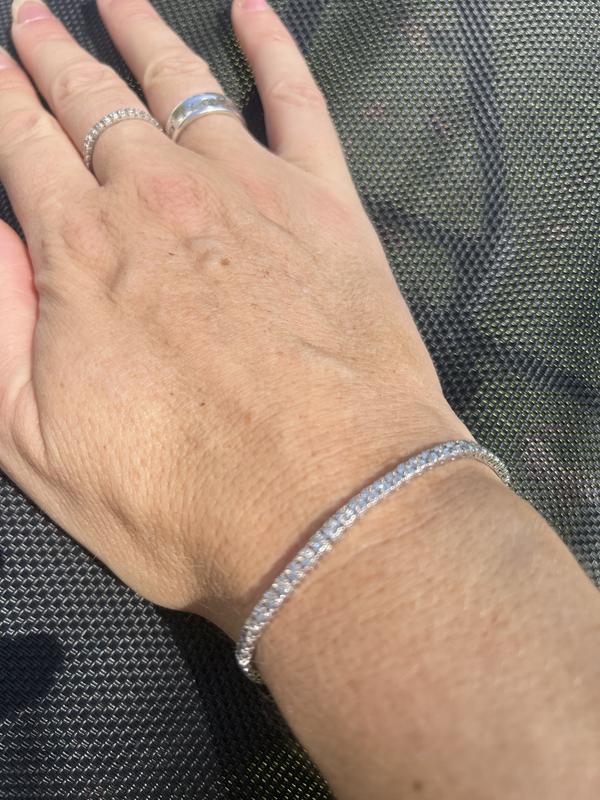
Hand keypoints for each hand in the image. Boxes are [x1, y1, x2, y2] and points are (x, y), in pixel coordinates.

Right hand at [0, 0, 468, 634]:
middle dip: (55, 56)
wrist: (334, 510)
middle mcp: (159, 198)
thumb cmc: (188, 499)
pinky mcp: (328, 207)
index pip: (21, 141)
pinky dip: (272, 49)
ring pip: (180, 84)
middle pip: (92, 101)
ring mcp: (249, 192)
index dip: (2, 94)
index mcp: (83, 251)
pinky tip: (253, 14)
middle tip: (33, 17)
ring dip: (141, 34)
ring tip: (115, 0)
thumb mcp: (38, 444)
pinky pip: (296, 101)